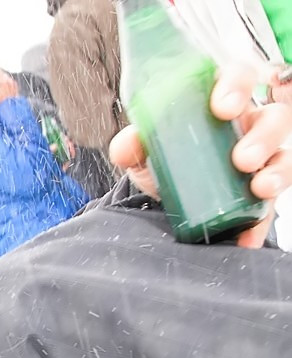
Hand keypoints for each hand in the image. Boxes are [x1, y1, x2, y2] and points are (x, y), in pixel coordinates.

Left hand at [110, 64, 291, 247]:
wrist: (166, 198)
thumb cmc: (166, 158)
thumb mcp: (145, 150)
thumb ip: (133, 144)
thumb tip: (125, 146)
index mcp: (222, 102)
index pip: (239, 78)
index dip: (237, 86)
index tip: (223, 107)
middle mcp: (249, 126)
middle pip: (275, 118)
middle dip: (264, 136)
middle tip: (242, 159)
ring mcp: (262, 159)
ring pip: (285, 156)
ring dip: (277, 172)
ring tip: (259, 188)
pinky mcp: (260, 193)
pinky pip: (270, 206)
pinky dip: (260, 222)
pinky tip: (247, 236)